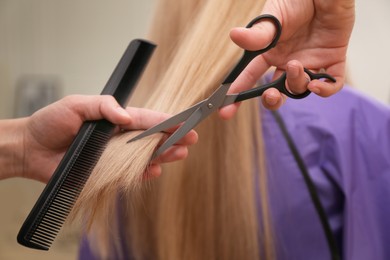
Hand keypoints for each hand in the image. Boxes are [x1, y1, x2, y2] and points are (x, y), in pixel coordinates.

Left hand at [20, 95, 196, 182]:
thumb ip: (102, 106)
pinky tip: (156, 170)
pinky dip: (145, 173)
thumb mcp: (75, 105)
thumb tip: (125, 117)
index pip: (145, 119)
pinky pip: (131, 174)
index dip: (165, 121)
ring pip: (146, 156)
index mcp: (115, 118)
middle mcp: (119, 137)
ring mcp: (115, 156)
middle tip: (191, 139)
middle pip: (152, 138)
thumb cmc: (51, 122)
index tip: (184, 122)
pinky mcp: (108, 173)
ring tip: (180, 153)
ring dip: (164, 155)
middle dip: (172, 138)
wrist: (31, 148)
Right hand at [220, 0, 354, 117]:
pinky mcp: (333, 59)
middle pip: (276, 91)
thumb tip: (234, 36)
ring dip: (296, 83)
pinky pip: (331, 84)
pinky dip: (325, 90)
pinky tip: (317, 85)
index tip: (226, 110)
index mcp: (269, 52)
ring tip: (295, 65)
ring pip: (300, 89)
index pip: (250, 77)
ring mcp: (310, 62)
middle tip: (270, 95)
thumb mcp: (274, 16)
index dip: (238, 94)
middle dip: (271, 100)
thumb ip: (258, 33)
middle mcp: (287, 61)